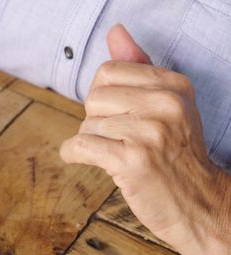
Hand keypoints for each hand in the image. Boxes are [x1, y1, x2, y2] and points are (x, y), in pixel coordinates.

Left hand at [60, 24, 230, 254]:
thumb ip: (138, 67)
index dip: (105, 97)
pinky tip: (88, 161)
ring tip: (118, 155)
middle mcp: (165, 104)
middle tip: (120, 140)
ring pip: (87, 126)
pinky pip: (79, 147)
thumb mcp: (166, 105)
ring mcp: (150, 133)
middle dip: (97, 121)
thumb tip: (116, 32)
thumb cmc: (174, 154)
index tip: (121, 116)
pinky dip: (73, 155)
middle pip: (94, 98)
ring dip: (92, 144)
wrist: (199, 204)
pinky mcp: (132, 161)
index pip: (108, 71)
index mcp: (174, 85)